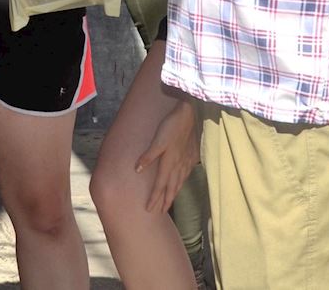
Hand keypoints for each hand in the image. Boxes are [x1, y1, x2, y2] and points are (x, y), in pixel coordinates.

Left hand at [135, 97, 199, 213]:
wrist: (189, 115)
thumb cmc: (171, 126)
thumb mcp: (157, 140)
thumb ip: (148, 156)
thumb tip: (137, 170)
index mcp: (169, 163)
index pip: (160, 186)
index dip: (154, 198)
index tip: (149, 210)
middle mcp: (178, 165)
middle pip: (171, 188)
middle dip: (165, 201)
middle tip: (160, 212)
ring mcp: (186, 161)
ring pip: (179, 182)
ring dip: (174, 193)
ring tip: (170, 202)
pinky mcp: (191, 156)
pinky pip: (186, 174)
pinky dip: (182, 182)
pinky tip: (182, 182)